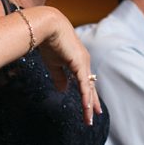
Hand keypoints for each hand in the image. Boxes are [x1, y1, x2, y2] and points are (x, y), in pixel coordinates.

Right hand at [38, 8, 101, 124]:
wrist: (48, 27)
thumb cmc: (49, 42)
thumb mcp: (54, 64)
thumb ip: (60, 77)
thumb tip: (63, 90)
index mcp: (79, 62)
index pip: (85, 82)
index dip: (87, 95)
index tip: (89, 106)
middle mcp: (84, 63)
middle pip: (90, 86)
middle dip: (92, 102)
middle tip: (95, 115)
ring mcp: (83, 63)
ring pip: (88, 88)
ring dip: (89, 104)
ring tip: (90, 118)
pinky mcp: (79, 64)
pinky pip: (83, 84)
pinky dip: (85, 96)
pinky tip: (87, 107)